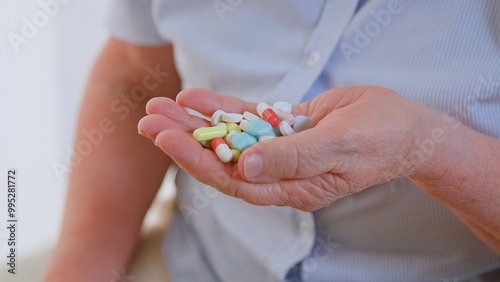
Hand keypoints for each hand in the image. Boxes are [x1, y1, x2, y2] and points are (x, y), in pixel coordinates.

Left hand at [138, 87, 439, 210]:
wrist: (405, 128)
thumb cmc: (380, 140)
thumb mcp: (340, 147)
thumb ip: (293, 159)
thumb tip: (246, 168)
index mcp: (291, 187)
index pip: (233, 179)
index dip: (196, 159)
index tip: (165, 137)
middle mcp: (280, 173)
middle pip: (222, 158)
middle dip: (184, 139)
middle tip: (149, 118)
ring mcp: (281, 150)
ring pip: (229, 137)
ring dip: (196, 122)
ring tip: (162, 106)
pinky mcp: (285, 128)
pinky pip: (247, 119)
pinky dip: (222, 108)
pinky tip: (196, 97)